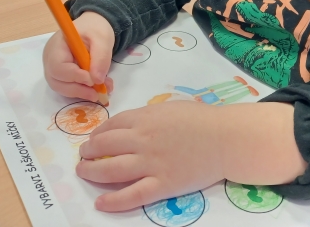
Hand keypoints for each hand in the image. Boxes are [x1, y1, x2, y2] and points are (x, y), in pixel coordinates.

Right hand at [43, 11, 114, 100]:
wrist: (92, 27)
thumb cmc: (95, 29)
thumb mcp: (103, 39)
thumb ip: (101, 58)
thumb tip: (97, 80)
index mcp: (57, 45)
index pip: (58, 66)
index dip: (75, 76)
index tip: (94, 80)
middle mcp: (50, 58)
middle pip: (56, 81)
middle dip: (78, 89)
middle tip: (98, 93)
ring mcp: (53, 67)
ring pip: (61, 87)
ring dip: (81, 92)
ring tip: (101, 91)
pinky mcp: (61, 74)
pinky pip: (67, 87)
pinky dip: (82, 90)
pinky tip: (96, 87)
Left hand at [76, 101, 224, 211]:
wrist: (226, 138)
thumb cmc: (202, 119)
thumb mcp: (170, 108)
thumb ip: (148, 116)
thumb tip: (131, 125)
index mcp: (145, 118)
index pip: (111, 125)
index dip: (98, 133)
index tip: (93, 139)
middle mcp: (143, 140)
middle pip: (105, 146)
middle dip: (89, 152)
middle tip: (83, 156)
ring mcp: (151, 163)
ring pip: (111, 169)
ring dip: (92, 172)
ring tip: (84, 172)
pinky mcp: (162, 184)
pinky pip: (132, 195)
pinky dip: (113, 200)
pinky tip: (101, 202)